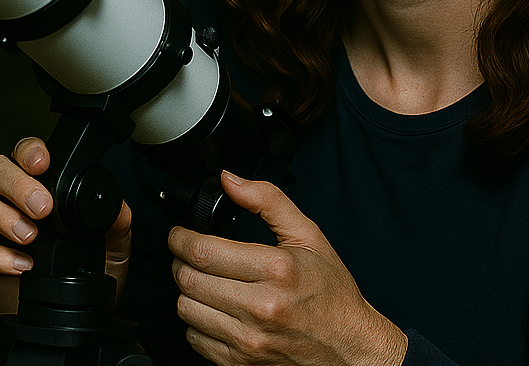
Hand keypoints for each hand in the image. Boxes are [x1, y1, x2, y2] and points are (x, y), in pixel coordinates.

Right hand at [0, 137, 131, 317]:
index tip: (45, 163)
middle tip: (43, 207)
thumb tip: (118, 206)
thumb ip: (115, 222)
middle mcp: (1, 197)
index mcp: (34, 182)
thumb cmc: (80, 270)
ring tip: (30, 236)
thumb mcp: (110, 246)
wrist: (61, 314)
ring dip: (2, 215)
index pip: (23, 152)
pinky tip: (20, 265)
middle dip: (18, 184)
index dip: (30, 151)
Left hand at [169, 172, 407, 365]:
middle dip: (180, 260)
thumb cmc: (331, 291)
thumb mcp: (308, 235)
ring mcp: (248, 341)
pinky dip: (196, 320)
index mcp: (276, 270)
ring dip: (185, 290)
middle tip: (186, 251)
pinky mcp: (239, 364)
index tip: (178, 233)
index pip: (205, 252)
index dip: (181, 238)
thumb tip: (230, 180)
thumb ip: (267, 200)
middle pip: (190, 280)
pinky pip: (196, 339)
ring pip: (187, 310)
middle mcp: (260, 308)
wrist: (349, 347)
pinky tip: (213, 307)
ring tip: (200, 277)